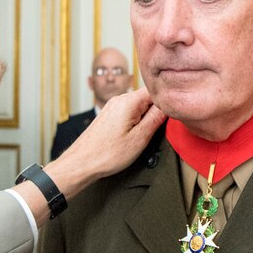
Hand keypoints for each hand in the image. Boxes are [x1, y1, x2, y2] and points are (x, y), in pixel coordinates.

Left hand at [22, 88, 164, 223]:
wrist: (81, 163)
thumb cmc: (107, 154)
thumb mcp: (140, 138)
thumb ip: (156, 119)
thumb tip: (168, 105)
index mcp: (128, 101)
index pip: (155, 90)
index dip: (166, 101)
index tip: (172, 113)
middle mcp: (119, 99)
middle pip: (147, 97)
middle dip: (155, 111)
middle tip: (157, 128)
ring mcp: (112, 107)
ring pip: (138, 105)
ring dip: (145, 117)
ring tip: (143, 134)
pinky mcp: (108, 116)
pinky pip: (128, 112)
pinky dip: (135, 121)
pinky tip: (132, 135)